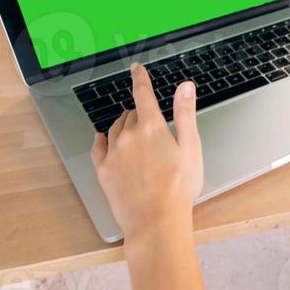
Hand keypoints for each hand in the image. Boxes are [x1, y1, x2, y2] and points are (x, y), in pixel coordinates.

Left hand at [91, 63, 203, 243]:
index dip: (140, 78)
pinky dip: (102, 139)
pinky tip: (104, 139)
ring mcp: (113, 153)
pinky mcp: (103, 171)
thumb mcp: (191, 147)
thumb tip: (185, 86)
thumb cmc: (179, 187)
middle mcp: (128, 135)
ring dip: (124, 126)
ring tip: (135, 136)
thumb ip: (185, 114)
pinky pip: (98, 147)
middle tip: (153, 127)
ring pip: (116, 129)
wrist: (155, 221)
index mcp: (151, 127)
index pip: (143, 94)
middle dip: (141, 114)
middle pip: (132, 114)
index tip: (136, 68)